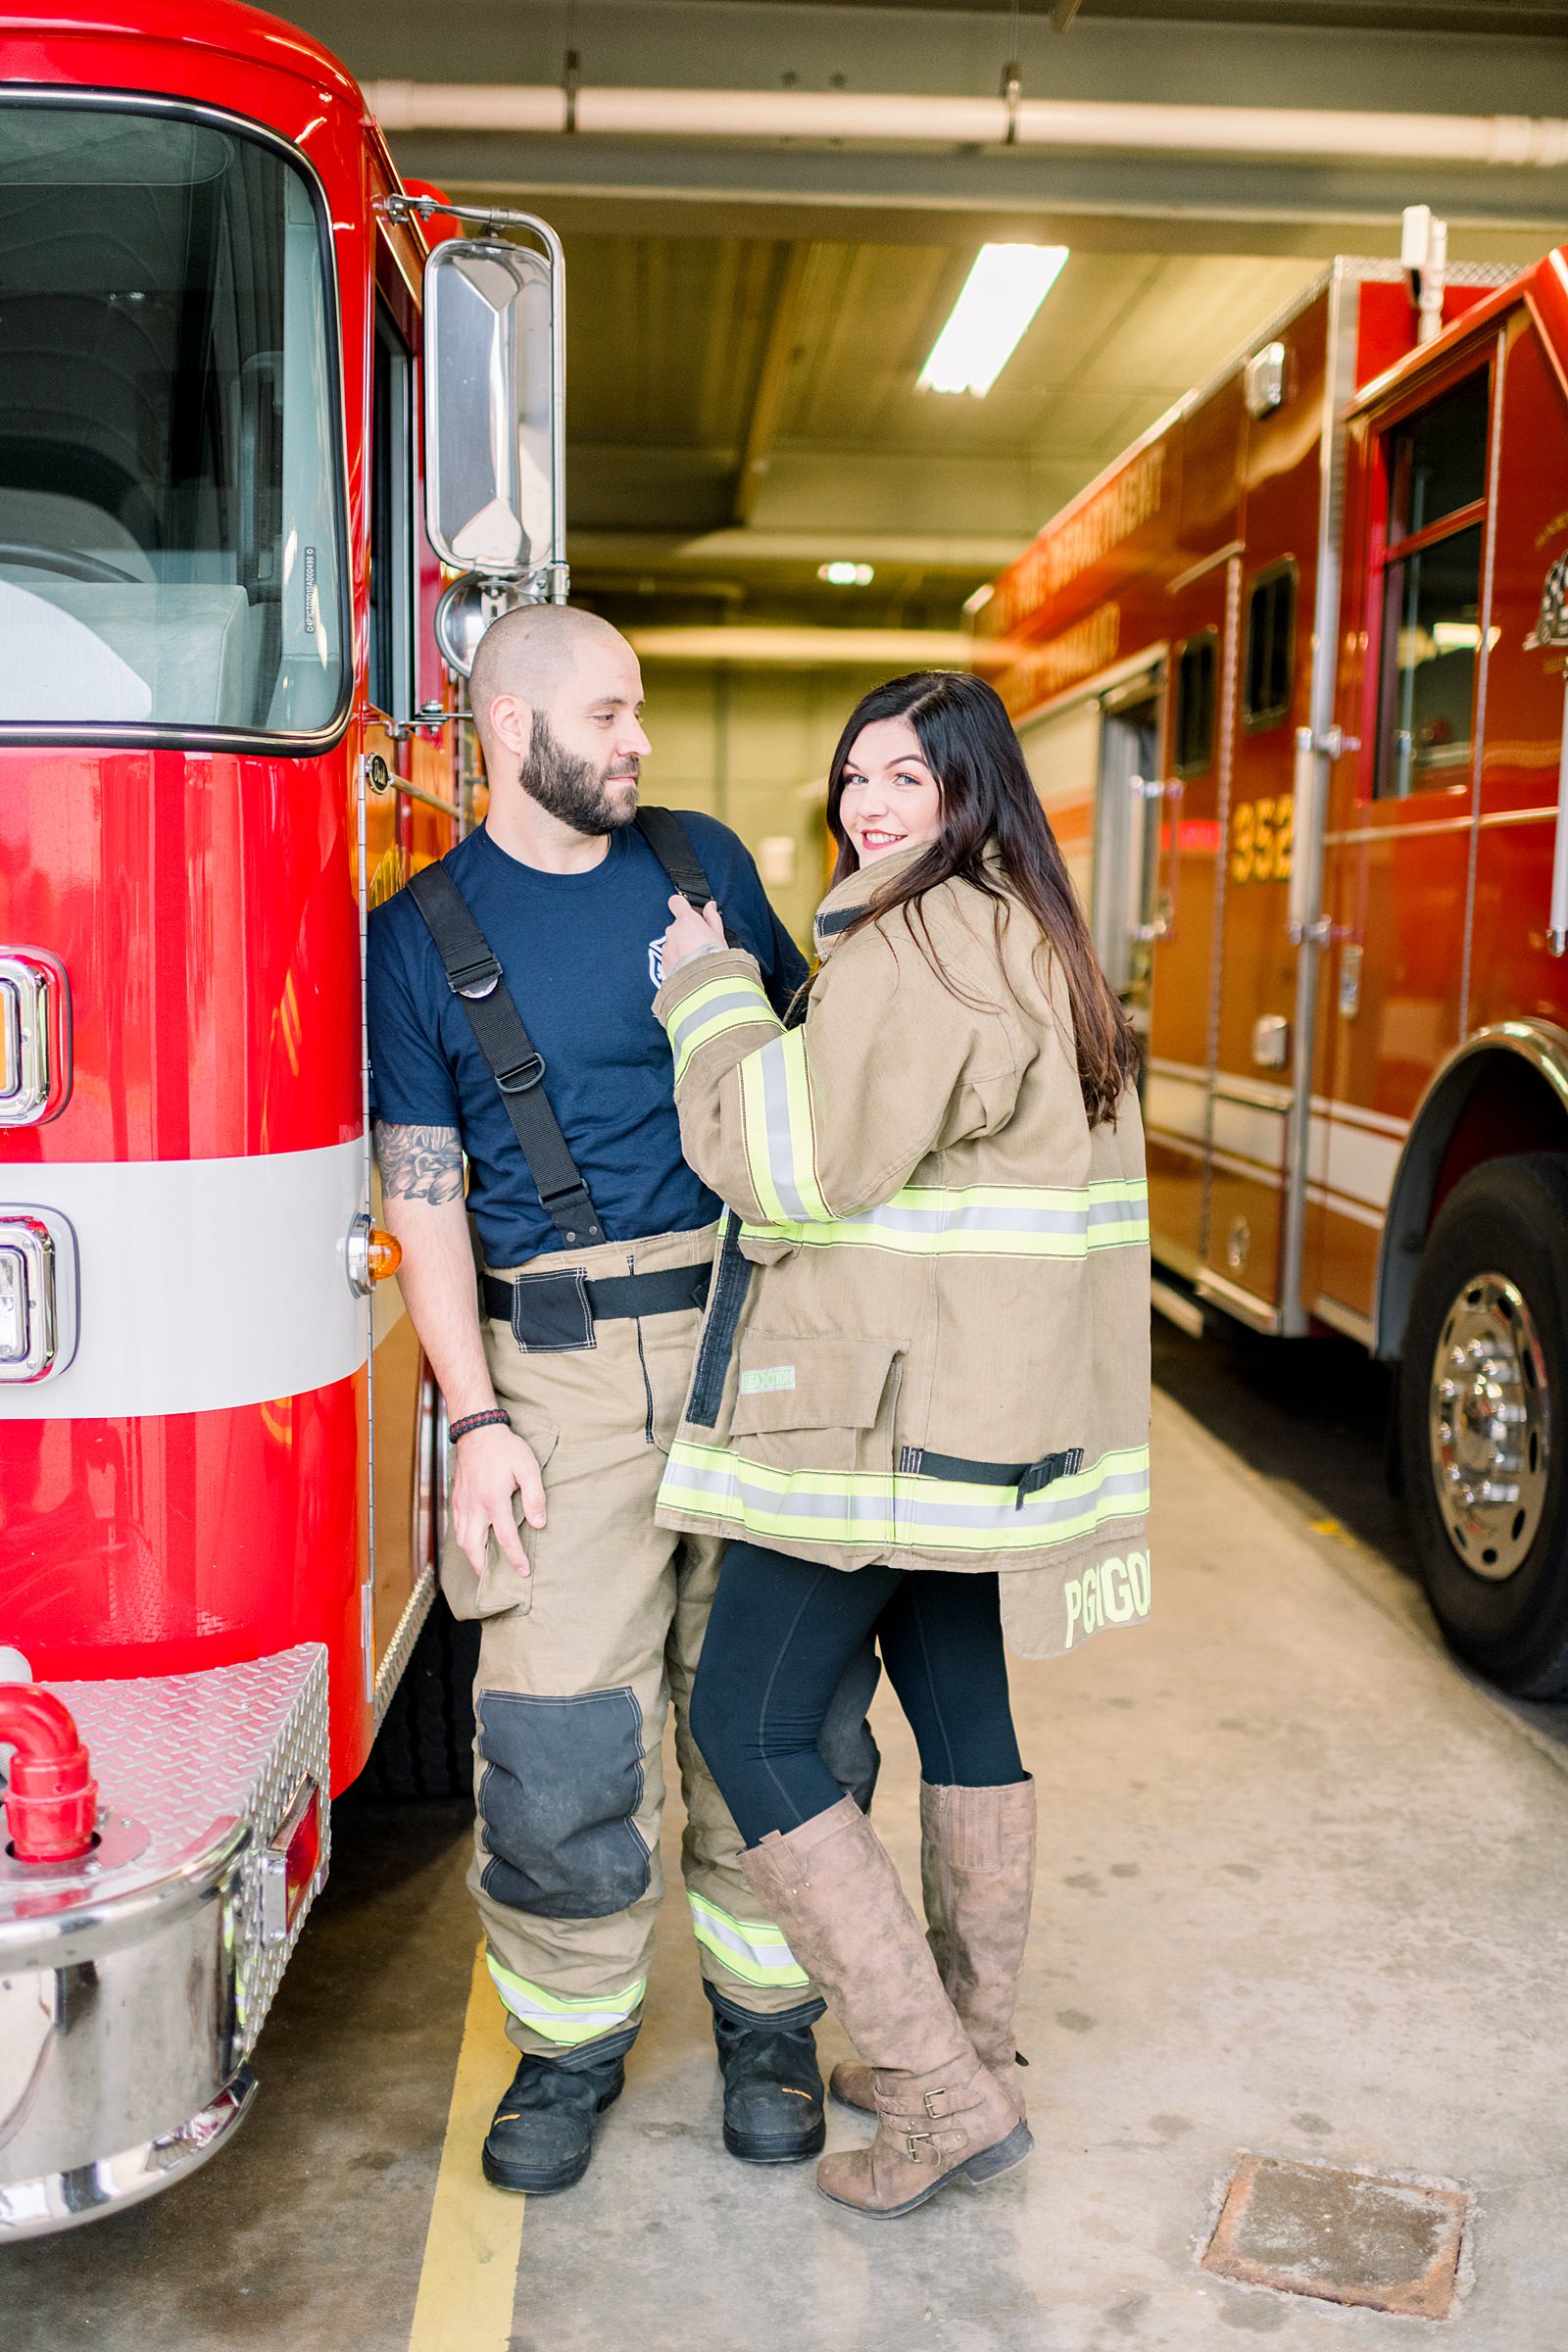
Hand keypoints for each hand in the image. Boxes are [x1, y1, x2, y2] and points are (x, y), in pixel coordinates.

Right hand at [451, 1424, 545, 1576]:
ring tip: (483, 1564)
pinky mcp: (456, 1497)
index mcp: (494, 1502)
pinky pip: (457, 1527)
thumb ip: (535, 1496)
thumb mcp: (528, 1468)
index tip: (523, 1572)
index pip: (506, 1539)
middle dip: (482, 1567)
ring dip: (471, 1555)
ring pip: (461, 1540)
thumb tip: (539, 1523)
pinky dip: (463, 1539)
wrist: (476, 1430)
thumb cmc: (505, 1448)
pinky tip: (472, 1540)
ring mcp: (462, 1503)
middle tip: (493, 1579)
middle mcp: (474, 1507)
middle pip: (473, 1548)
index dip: (516, 1558)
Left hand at [662, 893, 726, 976]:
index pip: (676, 902)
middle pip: (677, 927)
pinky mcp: (663, 962)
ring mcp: (667, 947)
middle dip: (686, 933)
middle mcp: (673, 931)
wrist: (703, 983)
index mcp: (687, 920)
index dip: (680, 905)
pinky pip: (669, 957)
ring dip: (681, 948)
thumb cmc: (714, 958)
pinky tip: (689, 968)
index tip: (685, 910)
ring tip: (695, 960)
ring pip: (673, 943)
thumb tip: (710, 906)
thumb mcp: (719, 935)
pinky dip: (677, 961)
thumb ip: (712, 917)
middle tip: (700, 945)